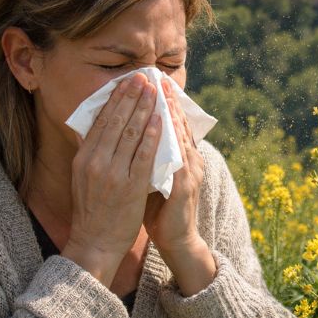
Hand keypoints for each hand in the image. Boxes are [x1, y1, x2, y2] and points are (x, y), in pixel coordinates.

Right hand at [61, 73, 160, 287]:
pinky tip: (160, 120)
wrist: (95, 241)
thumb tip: (94, 124)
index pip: (102, 120)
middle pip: (117, 121)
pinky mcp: (131, 186)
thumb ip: (90, 150)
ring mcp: (114, 174)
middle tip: (144, 77)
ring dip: (145, 109)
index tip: (127, 81)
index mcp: (84, 158)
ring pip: (132, 134)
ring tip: (155, 91)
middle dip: (132, 96)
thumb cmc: (93, 208)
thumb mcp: (82, 175)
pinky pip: (144, 155)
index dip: (116, 98)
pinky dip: (153, 135)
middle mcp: (96, 162)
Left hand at [143, 76, 215, 294]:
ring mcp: (190, 172)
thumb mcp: (152, 177)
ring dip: (169, 113)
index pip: (172, 123)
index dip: (164, 102)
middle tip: (155, 78)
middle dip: (166, 100)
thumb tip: (127, 135)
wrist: (176, 239)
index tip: (152, 82)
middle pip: (177, 124)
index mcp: (181, 157)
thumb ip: (146, 156)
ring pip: (179, 136)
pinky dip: (169, 140)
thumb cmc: (161, 209)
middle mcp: (189, 159)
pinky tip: (161, 125)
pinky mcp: (185, 186)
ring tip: (160, 93)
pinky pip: (177, 157)